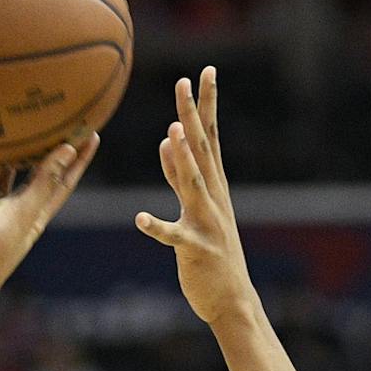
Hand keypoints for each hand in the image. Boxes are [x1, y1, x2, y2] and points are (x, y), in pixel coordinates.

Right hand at [0, 135, 98, 302]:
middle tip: (50, 120)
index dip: (77, 159)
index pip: (61, 181)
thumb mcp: (24, 214)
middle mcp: (9, 210)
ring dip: (0, 154)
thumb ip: (44, 181)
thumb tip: (70, 148)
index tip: (89, 132)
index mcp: (32, 215)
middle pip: (30, 174)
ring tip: (6, 125)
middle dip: (42, 150)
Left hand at [134, 67, 256, 325]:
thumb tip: (165, 140)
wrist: (232, 299)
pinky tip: (138, 219)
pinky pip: (173, 236)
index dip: (205, 104)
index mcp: (213, 185)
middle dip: (193, 115)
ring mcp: (207, 223)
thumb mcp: (195, 207)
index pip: (208, 136)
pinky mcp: (196, 249)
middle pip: (202, 149)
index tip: (202, 72)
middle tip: (185, 81)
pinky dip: (156, 227)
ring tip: (170, 134)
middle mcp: (213, 198)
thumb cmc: (211, 252)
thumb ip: (178, 175)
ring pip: (192, 185)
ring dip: (182, 160)